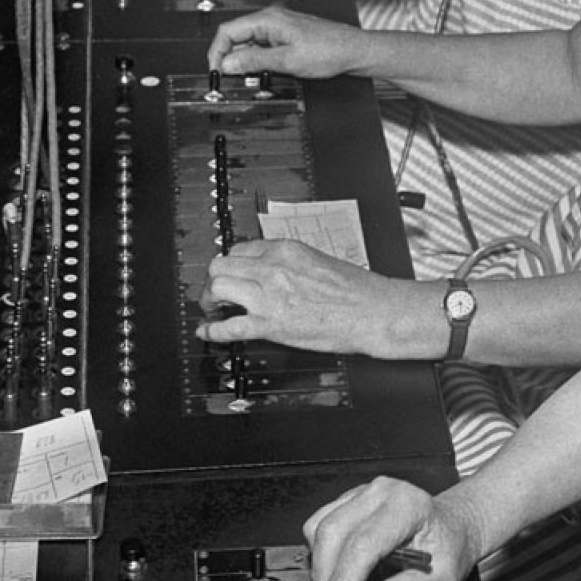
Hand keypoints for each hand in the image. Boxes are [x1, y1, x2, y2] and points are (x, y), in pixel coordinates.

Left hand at [198, 238, 413, 355]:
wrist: (374, 312)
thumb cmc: (358, 290)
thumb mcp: (319, 260)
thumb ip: (290, 262)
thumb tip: (270, 271)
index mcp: (287, 249)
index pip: (241, 248)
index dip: (232, 263)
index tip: (231, 273)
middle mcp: (273, 268)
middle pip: (221, 264)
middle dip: (213, 279)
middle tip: (216, 291)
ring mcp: (270, 296)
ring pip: (218, 287)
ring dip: (209, 299)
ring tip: (213, 309)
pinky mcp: (271, 324)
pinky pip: (228, 327)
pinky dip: (211, 330)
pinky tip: (206, 332)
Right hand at [208, 5, 367, 79]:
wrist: (354, 51)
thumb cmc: (329, 51)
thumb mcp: (286, 61)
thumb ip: (254, 61)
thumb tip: (228, 64)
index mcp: (268, 19)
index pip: (228, 31)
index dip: (217, 52)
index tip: (217, 71)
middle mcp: (271, 20)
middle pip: (237, 37)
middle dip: (230, 58)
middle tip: (231, 79)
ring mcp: (279, 28)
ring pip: (249, 44)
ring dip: (245, 61)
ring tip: (250, 78)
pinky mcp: (286, 37)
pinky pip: (263, 47)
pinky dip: (258, 60)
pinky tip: (264, 72)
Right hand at [303, 475, 482, 580]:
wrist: (452, 526)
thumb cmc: (448, 546)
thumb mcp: (443, 578)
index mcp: (409, 506)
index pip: (363, 546)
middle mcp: (383, 492)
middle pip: (333, 534)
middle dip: (327, 578)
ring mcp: (363, 492)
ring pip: (319, 528)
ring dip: (320, 565)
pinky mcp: (349, 499)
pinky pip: (318, 523)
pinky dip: (320, 551)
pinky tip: (338, 567)